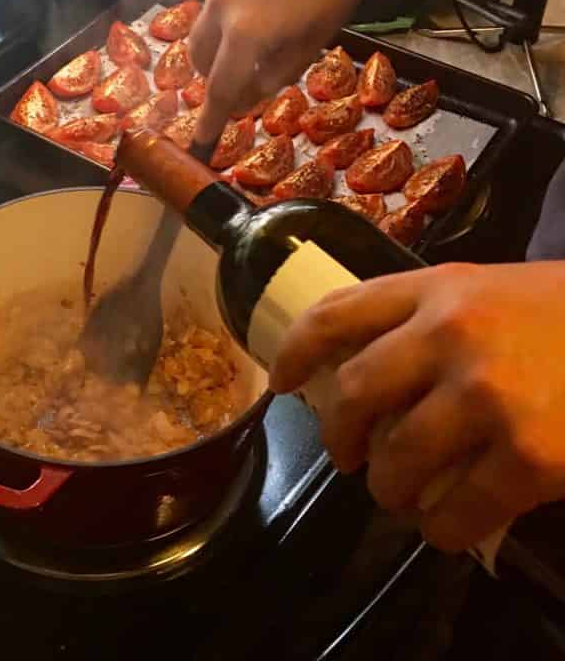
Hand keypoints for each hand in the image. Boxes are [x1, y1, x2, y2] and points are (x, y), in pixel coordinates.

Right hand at [190, 0, 402, 145]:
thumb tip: (245, 96)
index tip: (200, 143)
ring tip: (258, 24)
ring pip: (204, 21)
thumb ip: (273, 75)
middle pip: (199, 56)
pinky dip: (229, 1)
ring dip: (221, 35)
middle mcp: (220, 3)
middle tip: (240, 76)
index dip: (210, 119)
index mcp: (246, 32)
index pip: (219, 87)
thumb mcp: (312, 42)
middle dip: (214, 73)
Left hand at [269, 262, 564, 552]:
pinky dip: (438, 528)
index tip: (279, 383)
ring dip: (386, 487)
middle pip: (353, 394)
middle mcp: (450, 336)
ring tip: (396, 492)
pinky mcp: (530, 457)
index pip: (334, 315)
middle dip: (337, 434)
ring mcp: (488, 397)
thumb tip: (359, 363)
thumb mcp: (484, 289)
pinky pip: (456, 510)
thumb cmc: (563, 313)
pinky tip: (442, 525)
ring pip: (396, 459)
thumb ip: (423, 314)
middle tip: (344, 454)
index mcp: (435, 288)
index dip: (294, 354)